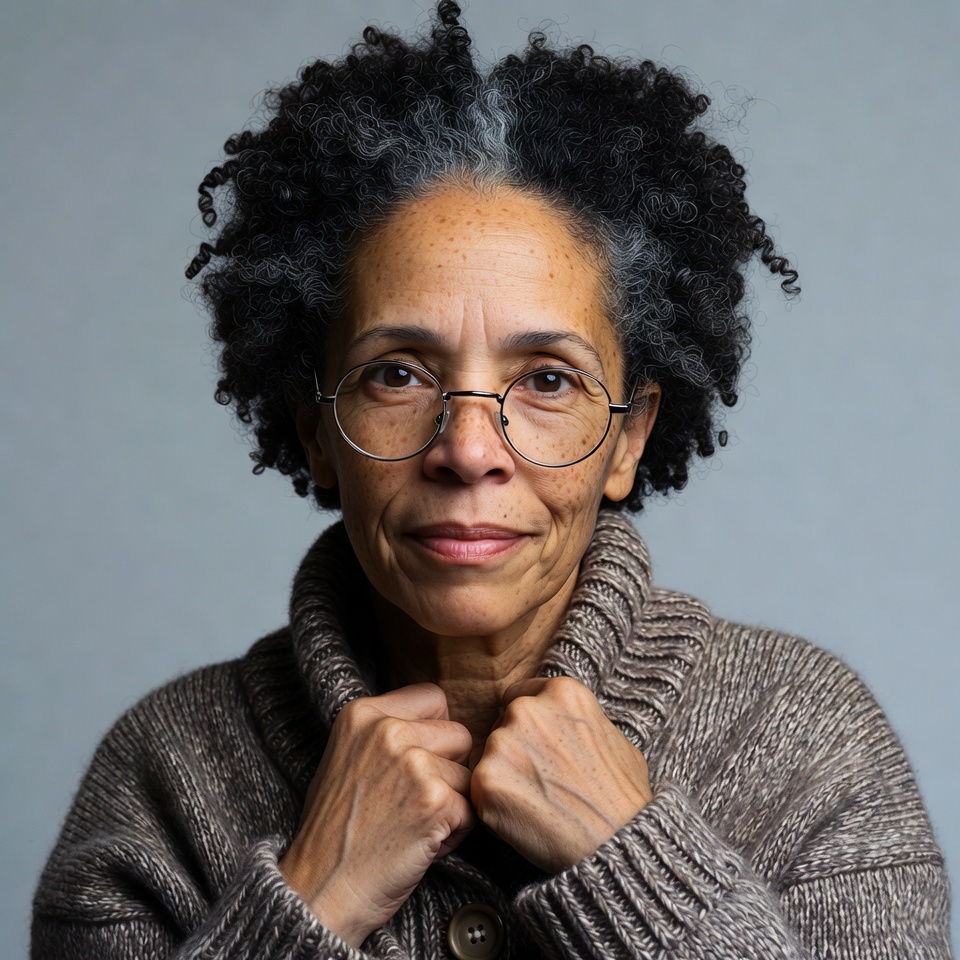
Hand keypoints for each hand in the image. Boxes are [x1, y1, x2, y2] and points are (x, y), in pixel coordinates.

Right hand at [279, 684, 473, 946]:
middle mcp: (387, 730)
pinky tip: (420, 844)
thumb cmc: (335, 830)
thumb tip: (440, 720)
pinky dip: (455, 833)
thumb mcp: (347, 757)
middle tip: (413, 802)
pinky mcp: (434, 801)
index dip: (434, 733)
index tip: (417, 761)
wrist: (319, 890)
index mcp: (363, 713)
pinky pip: (471, 810)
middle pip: (459, 734)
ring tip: (413, 825)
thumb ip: (387, 731)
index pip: (434, 698)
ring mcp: (412, 764)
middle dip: (448, 769)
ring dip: (452, 803)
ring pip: (468, 774)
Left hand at [471, 677, 651, 872]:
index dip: (529, 725)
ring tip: (536, 802)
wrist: (617, 844)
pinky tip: (523, 818)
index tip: (539, 747)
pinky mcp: (485, 779)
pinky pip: (479, 789)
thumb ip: (579, 721)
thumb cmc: (622, 797)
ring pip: (490, 756)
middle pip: (502, 723)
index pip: (521, 696)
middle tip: (541, 781)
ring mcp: (503, 742)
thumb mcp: (614, 737)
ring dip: (504, 775)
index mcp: (561, 692)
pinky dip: (494, 805)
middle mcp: (527, 709)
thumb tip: (564, 723)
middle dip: (515, 748)